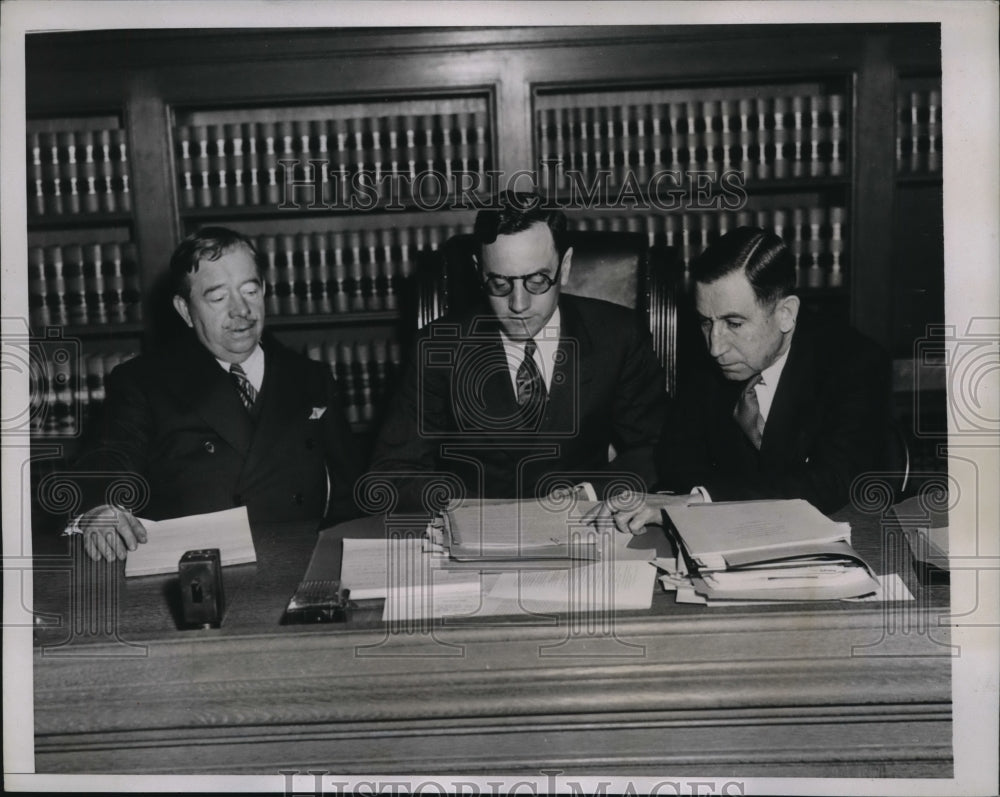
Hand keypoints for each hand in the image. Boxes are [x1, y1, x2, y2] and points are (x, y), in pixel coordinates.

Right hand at [79, 504, 147, 561]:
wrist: (96, 512)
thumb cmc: (115, 517)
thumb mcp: (127, 518)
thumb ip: (136, 528)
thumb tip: (144, 540)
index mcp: (116, 515)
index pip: (123, 527)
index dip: (129, 538)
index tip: (133, 548)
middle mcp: (103, 520)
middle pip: (110, 534)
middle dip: (117, 546)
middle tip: (123, 556)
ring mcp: (93, 526)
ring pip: (99, 540)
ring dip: (105, 550)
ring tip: (112, 558)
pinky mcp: (86, 533)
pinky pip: (88, 543)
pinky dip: (92, 551)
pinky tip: (98, 557)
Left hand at [584, 490, 702, 535]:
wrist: (675, 508)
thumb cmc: (653, 510)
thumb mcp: (635, 508)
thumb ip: (622, 512)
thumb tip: (603, 522)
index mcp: (626, 497)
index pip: (605, 503)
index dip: (593, 512)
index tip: (585, 521)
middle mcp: (631, 498)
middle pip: (608, 506)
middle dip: (601, 519)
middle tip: (600, 531)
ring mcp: (638, 503)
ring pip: (620, 518)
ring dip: (625, 528)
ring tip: (633, 529)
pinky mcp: (647, 511)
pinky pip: (633, 525)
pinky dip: (637, 531)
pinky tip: (643, 529)